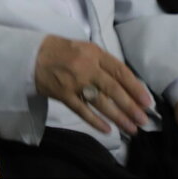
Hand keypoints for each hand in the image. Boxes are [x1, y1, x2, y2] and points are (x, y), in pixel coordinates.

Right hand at [34, 35, 151, 135]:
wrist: (31, 55)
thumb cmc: (60, 50)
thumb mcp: (84, 48)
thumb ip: (102, 62)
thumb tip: (124, 83)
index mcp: (94, 53)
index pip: (119, 71)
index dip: (135, 87)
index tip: (146, 101)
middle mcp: (86, 67)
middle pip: (113, 89)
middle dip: (130, 106)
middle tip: (143, 120)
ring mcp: (74, 82)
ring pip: (101, 102)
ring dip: (118, 117)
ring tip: (131, 129)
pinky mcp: (63, 95)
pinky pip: (82, 111)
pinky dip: (95, 121)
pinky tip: (108, 130)